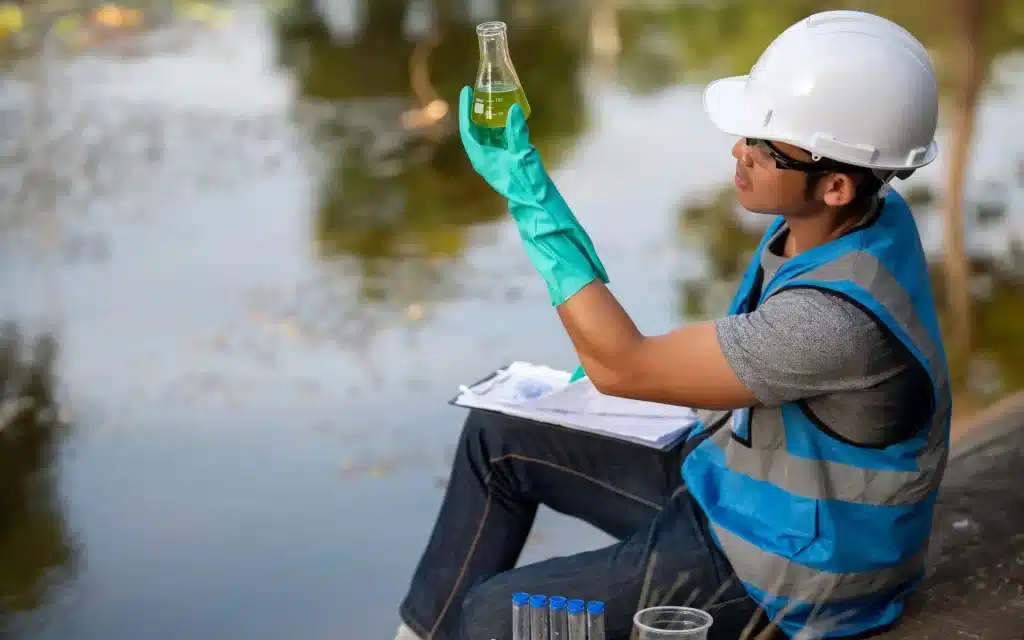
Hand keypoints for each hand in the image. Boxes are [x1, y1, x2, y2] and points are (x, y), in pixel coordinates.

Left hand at [458, 86, 547, 204]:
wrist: (536, 201)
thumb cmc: (525, 180)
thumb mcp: (522, 153)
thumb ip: (517, 131)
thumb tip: (513, 109)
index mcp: (481, 157)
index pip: (467, 130)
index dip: (465, 110)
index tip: (466, 91)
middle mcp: (484, 157)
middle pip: (475, 130)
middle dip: (476, 111)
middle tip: (480, 92)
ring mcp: (495, 159)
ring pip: (486, 134)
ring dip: (488, 118)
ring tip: (492, 99)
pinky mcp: (505, 160)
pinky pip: (498, 139)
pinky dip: (500, 126)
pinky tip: (507, 115)